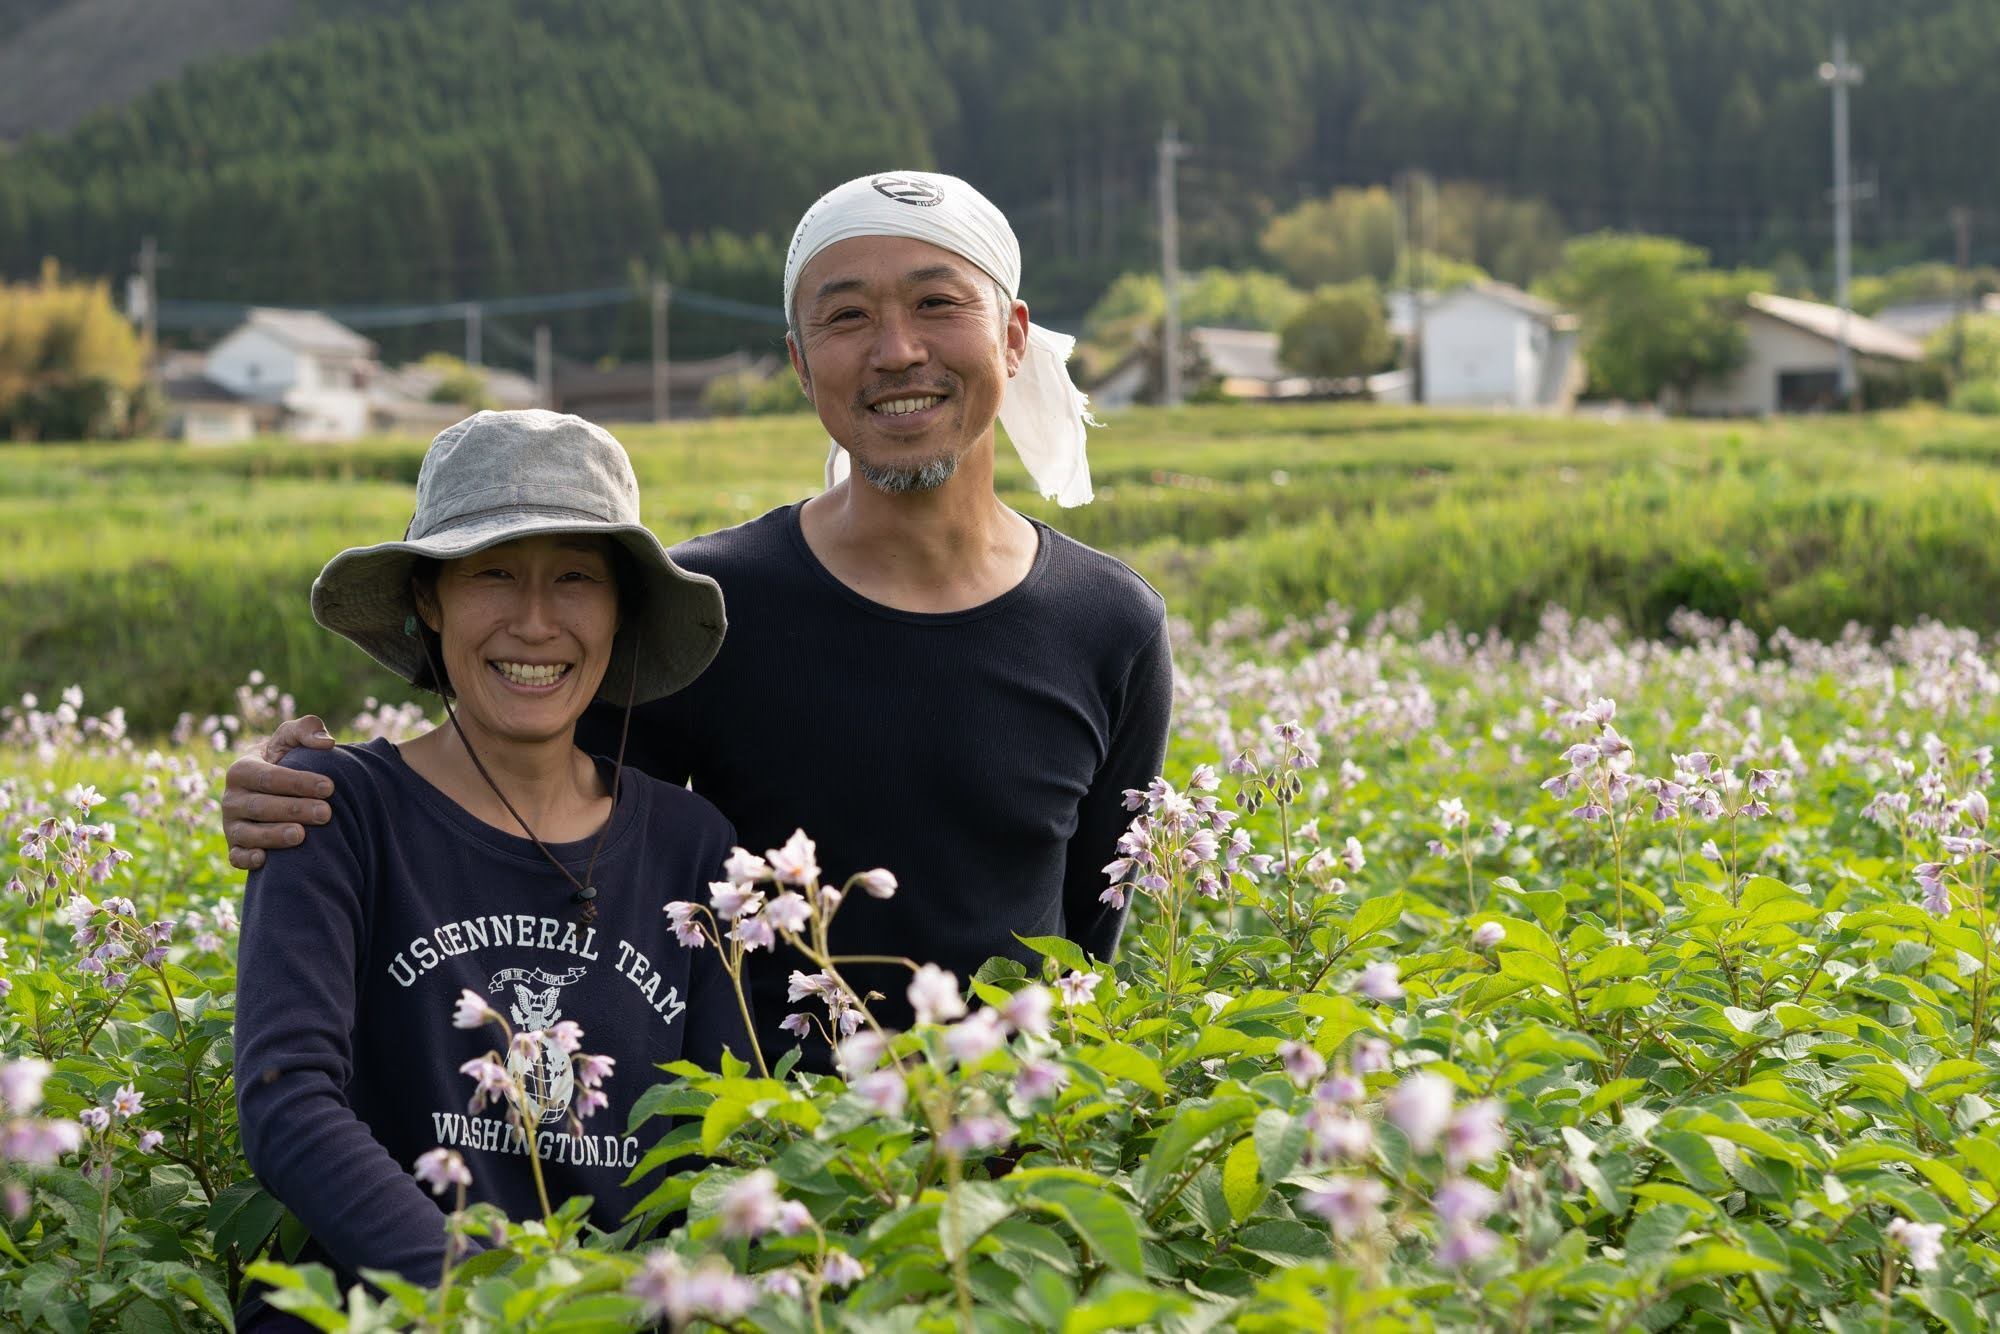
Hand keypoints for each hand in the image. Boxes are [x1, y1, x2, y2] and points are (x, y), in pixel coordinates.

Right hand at [223, 716, 337, 870]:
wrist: (275, 789)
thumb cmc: (286, 759)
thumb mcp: (292, 739)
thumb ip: (307, 729)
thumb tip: (326, 743)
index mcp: (241, 769)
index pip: (269, 777)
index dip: (298, 782)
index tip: (330, 787)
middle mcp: (231, 798)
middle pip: (261, 806)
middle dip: (294, 810)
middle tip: (326, 813)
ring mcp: (231, 825)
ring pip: (248, 833)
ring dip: (274, 835)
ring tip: (301, 835)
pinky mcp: (235, 847)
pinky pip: (236, 856)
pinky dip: (246, 859)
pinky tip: (264, 860)